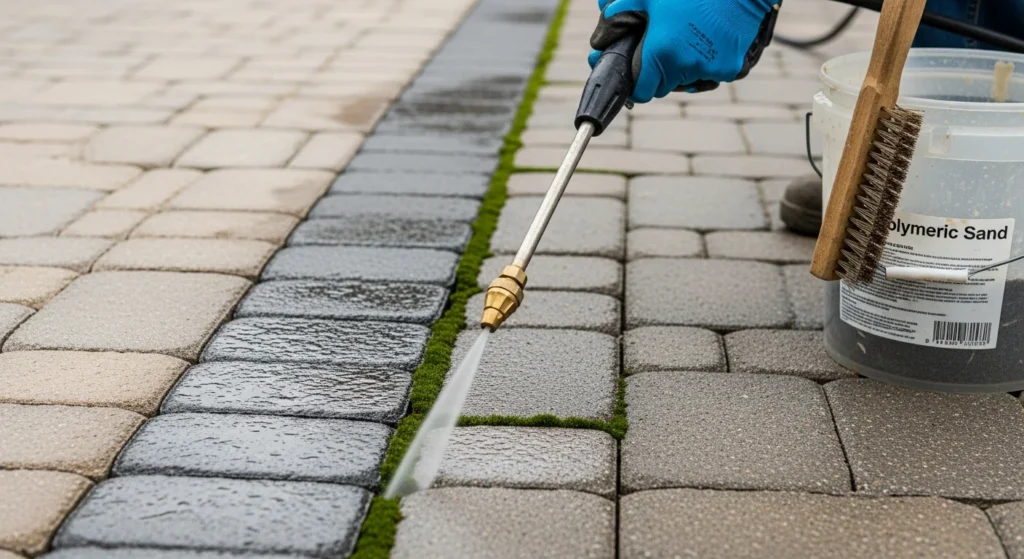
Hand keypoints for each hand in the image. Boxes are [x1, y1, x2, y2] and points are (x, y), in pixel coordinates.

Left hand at [589, 0, 779, 102]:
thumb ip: (620, 14)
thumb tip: (598, 38)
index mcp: (660, 54)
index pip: (642, 93)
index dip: (637, 86)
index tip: (638, 76)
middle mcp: (684, 67)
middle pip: (664, 87)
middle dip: (660, 74)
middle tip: (664, 50)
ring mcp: (709, 70)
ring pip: (687, 82)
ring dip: (684, 69)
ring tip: (688, 40)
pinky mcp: (730, 70)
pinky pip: (711, 76)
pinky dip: (708, 64)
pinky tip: (709, 41)